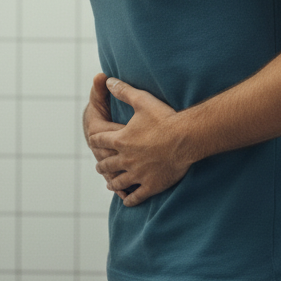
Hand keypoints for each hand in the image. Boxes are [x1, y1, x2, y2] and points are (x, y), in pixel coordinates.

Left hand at [88, 78, 191, 207]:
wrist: (186, 139)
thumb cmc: (165, 118)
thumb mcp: (142, 100)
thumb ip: (124, 91)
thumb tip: (108, 80)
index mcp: (121, 140)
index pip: (100, 140)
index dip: (96, 139)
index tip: (94, 140)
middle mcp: (125, 159)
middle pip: (107, 164)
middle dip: (102, 164)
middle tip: (100, 165)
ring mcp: (137, 174)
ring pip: (118, 181)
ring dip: (112, 182)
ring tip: (110, 183)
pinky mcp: (151, 185)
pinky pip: (135, 196)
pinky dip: (129, 199)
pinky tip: (127, 200)